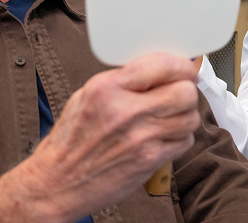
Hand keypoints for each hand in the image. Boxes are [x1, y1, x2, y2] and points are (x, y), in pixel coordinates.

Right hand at [0, 53, 200, 222]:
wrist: (57, 183)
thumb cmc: (70, 140)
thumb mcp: (87, 96)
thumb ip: (122, 81)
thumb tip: (156, 70)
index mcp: (108, 87)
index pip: (162, 65)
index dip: (181, 66)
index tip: (183, 70)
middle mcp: (126, 110)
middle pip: (184, 92)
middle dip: (185, 92)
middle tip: (177, 95)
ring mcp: (140, 137)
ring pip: (190, 117)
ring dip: (184, 117)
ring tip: (168, 119)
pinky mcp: (149, 160)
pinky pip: (184, 142)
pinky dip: (179, 139)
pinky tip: (162, 138)